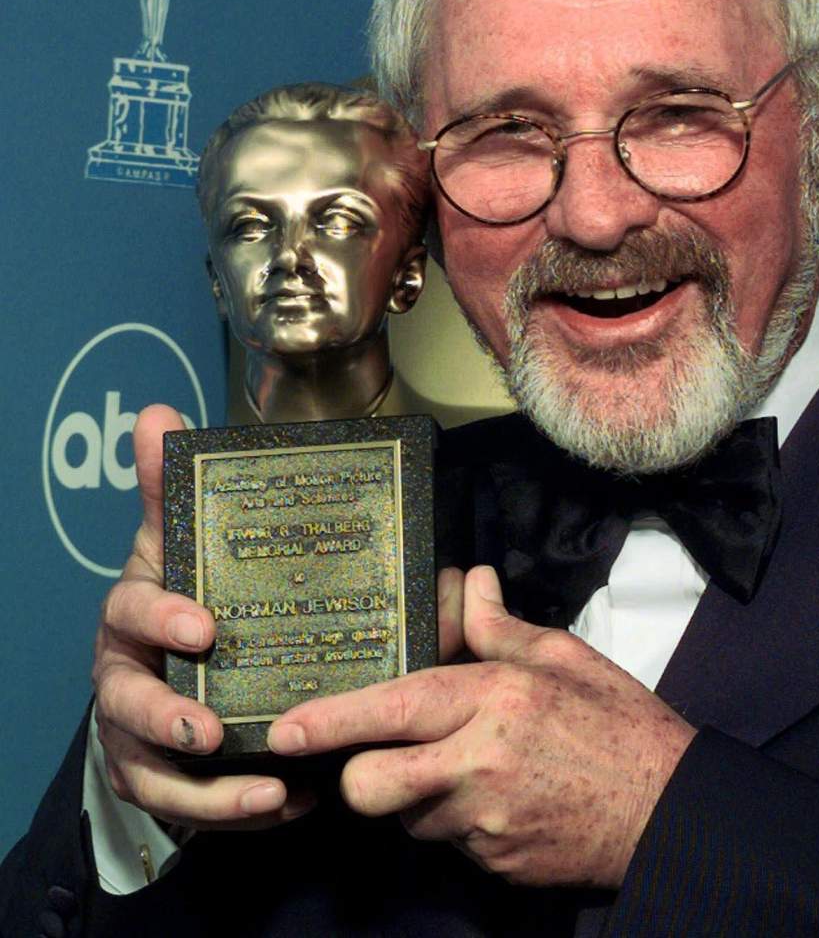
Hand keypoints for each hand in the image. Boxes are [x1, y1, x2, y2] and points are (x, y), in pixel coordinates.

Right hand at [92, 405, 466, 833]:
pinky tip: (288, 805)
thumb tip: (157, 412)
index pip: (131, 609)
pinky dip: (233, 812)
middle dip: (167, 720)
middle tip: (214, 731)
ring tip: (270, 793)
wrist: (180, 653)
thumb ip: (175, 486)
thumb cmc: (189, 587)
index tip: (205, 625)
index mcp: (136, 610)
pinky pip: (187, 808)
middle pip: (126, 703)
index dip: (160, 617)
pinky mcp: (160, 779)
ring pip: (152, 770)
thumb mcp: (184, 537)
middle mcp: (125, 673)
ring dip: (208, 788)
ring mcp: (136, 733)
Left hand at [267, 565, 696, 887]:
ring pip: (406, 817)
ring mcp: (485, 822)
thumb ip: (502, 627)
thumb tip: (468, 580)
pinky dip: (454, 822)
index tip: (287, 729)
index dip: (333, 719)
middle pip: (372, 786)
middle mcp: (480, 762)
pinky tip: (494, 800)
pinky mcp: (494, 863)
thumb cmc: (620, 723)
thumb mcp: (565, 659)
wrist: (667, 809)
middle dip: (357, 777)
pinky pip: (447, 842)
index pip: (395, 707)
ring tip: (460, 770)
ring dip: (414, 798)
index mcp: (497, 698)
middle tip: (373, 758)